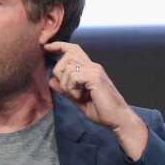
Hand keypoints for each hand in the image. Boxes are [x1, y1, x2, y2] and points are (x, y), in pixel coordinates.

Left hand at [43, 41, 148, 159]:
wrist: (117, 119)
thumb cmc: (101, 110)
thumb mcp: (77, 99)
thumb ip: (65, 89)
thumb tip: (51, 80)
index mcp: (90, 69)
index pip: (73, 49)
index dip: (59, 45)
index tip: (46, 47)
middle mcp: (93, 66)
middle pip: (67, 56)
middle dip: (59, 72)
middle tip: (68, 90)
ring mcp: (94, 70)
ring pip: (68, 68)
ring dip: (66, 85)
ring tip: (77, 96)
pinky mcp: (95, 77)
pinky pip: (73, 77)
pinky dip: (72, 89)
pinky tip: (80, 97)